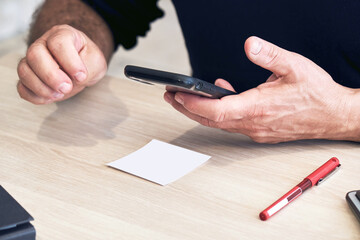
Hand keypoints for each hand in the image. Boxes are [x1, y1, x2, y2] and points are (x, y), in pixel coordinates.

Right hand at [17, 24, 106, 103]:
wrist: (82, 65)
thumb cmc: (88, 59)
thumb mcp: (96, 61)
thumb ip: (88, 67)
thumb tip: (74, 78)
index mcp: (63, 34)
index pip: (58, 43)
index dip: (70, 63)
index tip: (81, 76)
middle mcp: (43, 43)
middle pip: (34, 55)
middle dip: (51, 76)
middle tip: (67, 88)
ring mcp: (33, 60)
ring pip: (24, 70)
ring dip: (41, 87)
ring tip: (59, 94)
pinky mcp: (30, 76)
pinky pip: (22, 86)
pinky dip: (34, 96)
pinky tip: (50, 98)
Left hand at [164, 36, 357, 142]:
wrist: (334, 116)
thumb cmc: (317, 94)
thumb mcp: (294, 66)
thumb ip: (269, 55)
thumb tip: (249, 44)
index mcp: (258, 107)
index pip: (217, 110)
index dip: (193, 104)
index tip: (177, 95)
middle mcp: (254, 123)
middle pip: (211, 119)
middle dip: (187, 107)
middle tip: (170, 96)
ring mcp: (256, 130)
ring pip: (219, 123)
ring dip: (199, 111)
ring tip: (184, 97)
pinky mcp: (260, 131)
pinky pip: (233, 123)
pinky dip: (219, 112)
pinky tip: (221, 96)